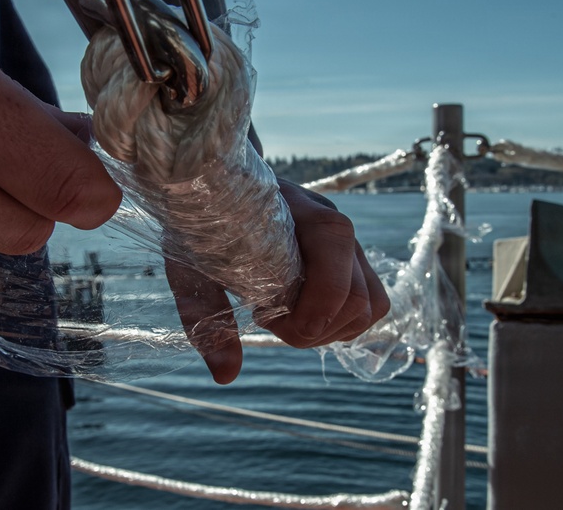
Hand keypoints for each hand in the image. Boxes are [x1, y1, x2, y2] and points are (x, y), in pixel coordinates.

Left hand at [167, 179, 389, 383]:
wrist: (218, 185)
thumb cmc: (202, 225)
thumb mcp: (190, 265)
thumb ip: (204, 314)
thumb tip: (225, 375)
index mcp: (297, 209)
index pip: (335, 245)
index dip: (317, 300)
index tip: (265, 320)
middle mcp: (333, 223)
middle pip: (359, 294)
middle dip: (315, 328)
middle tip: (268, 319)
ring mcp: (349, 244)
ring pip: (372, 305)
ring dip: (331, 330)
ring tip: (286, 319)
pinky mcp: (352, 263)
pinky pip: (372, 305)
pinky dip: (343, 325)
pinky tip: (303, 318)